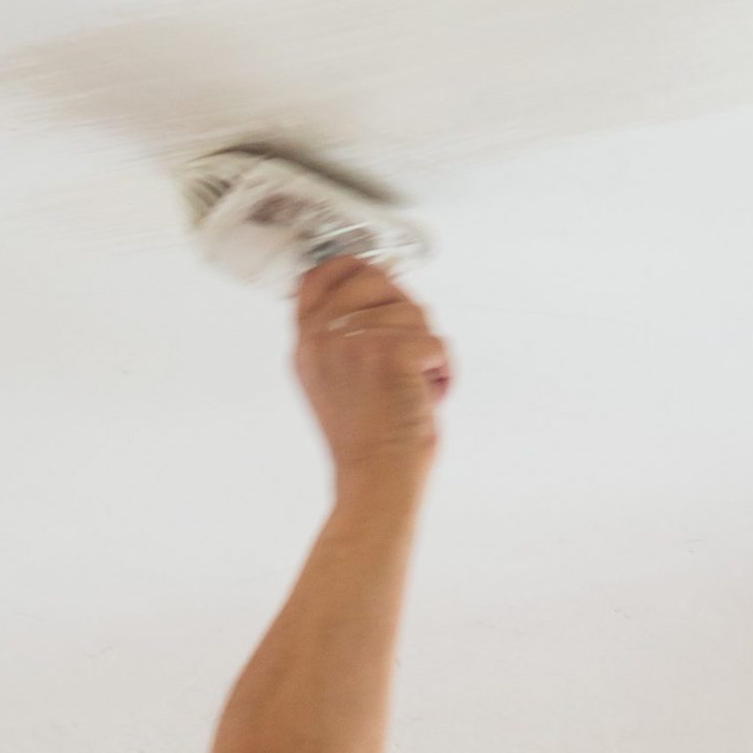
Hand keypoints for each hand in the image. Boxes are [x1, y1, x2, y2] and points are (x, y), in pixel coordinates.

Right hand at [292, 257, 452, 477]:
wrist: (375, 483)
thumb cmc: (366, 446)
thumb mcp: (336, 383)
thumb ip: (343, 338)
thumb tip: (383, 290)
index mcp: (307, 346)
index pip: (320, 276)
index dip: (354, 268)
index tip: (380, 279)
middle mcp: (324, 338)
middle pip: (375, 281)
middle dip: (405, 313)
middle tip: (413, 351)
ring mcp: (355, 341)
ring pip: (415, 313)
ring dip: (427, 352)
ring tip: (415, 390)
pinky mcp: (390, 352)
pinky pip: (437, 343)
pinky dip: (444, 373)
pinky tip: (428, 399)